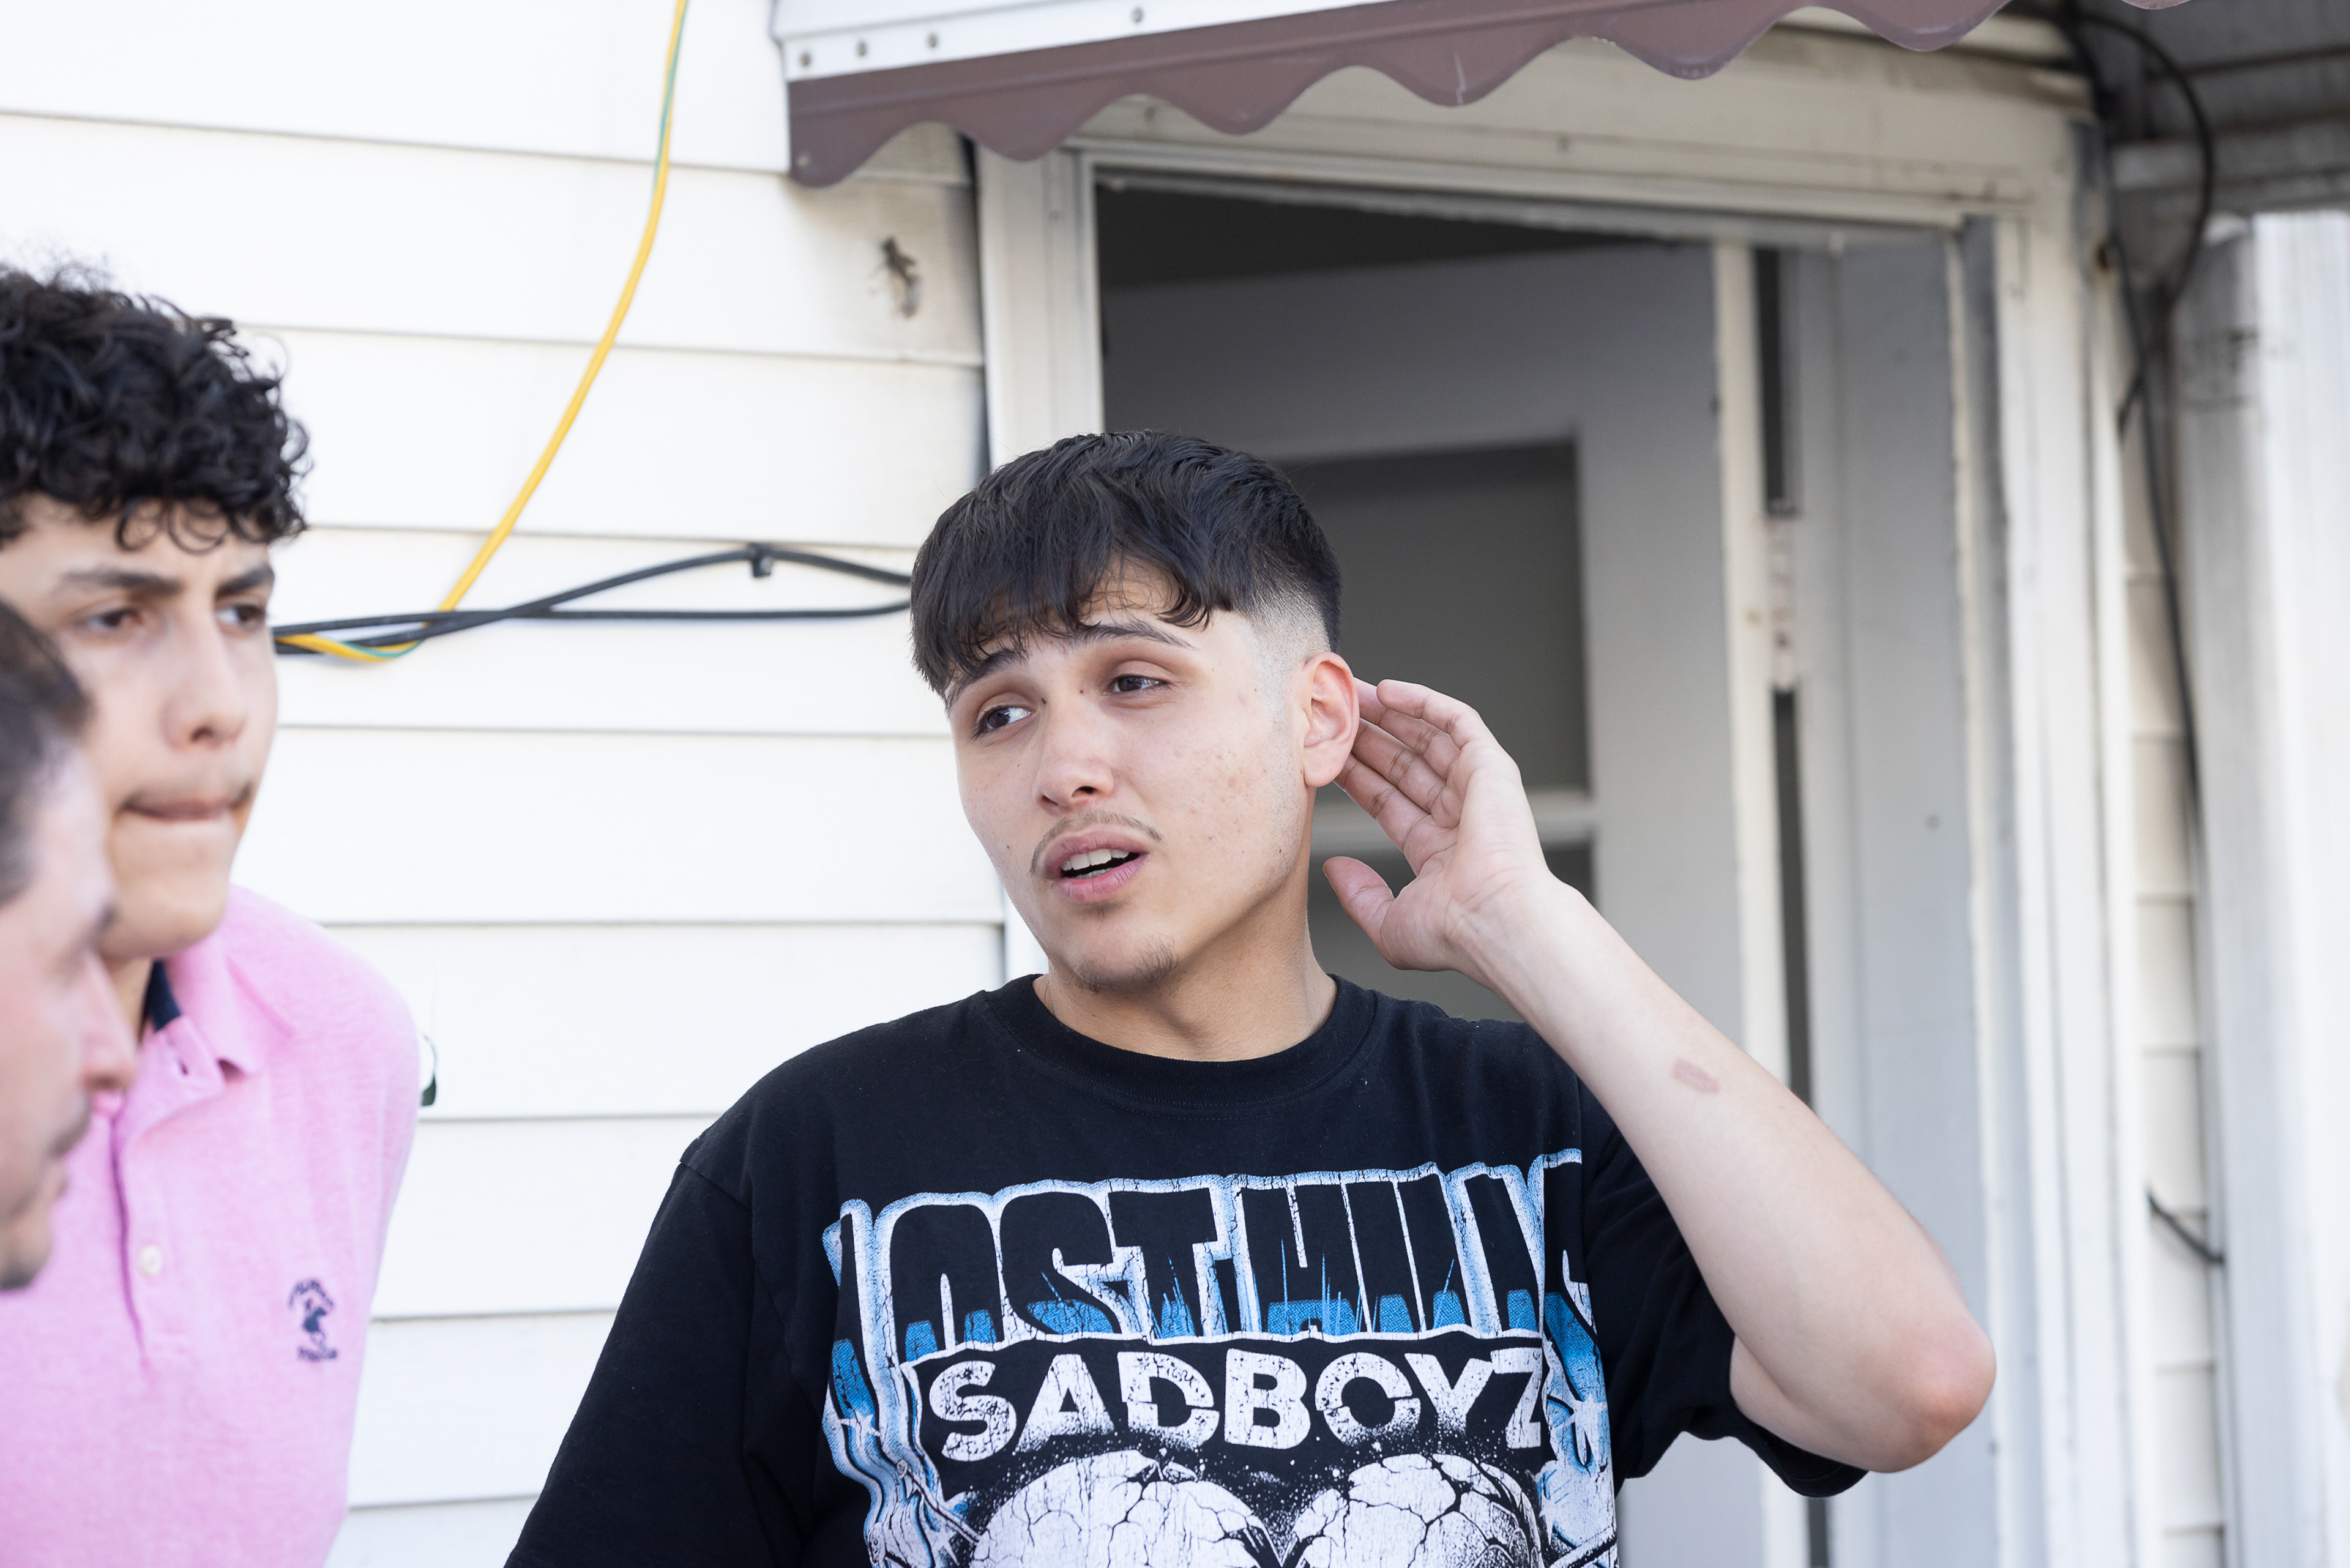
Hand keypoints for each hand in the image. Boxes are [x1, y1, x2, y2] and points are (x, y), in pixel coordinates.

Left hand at [1324, 678, 1556, 988]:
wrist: (1495, 922)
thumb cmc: (1455, 933)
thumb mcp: (1389, 924)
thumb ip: (1359, 897)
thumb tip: (1334, 869)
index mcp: (1439, 851)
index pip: (1387, 801)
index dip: (1355, 776)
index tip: (1323, 756)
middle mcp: (1460, 817)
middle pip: (1404, 764)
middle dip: (1367, 739)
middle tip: (1332, 717)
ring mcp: (1478, 790)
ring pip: (1427, 737)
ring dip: (1388, 714)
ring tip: (1350, 694)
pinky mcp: (1492, 767)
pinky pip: (1457, 720)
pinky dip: (1424, 701)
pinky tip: (1388, 690)